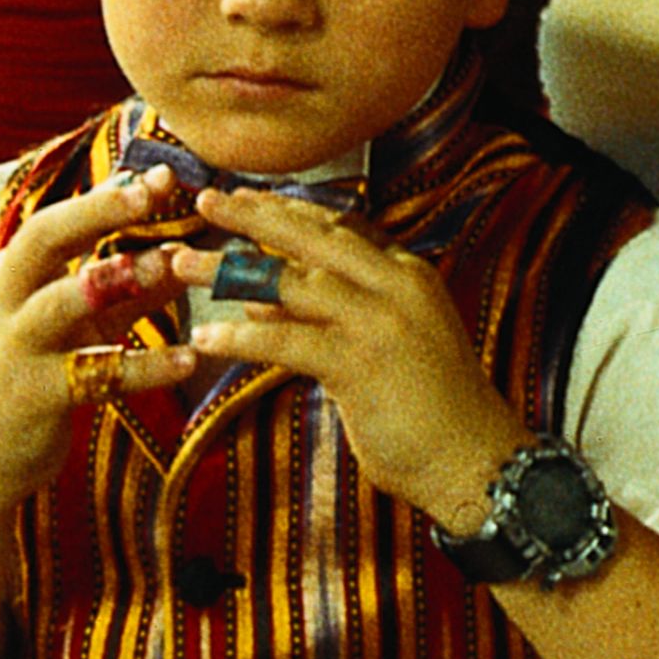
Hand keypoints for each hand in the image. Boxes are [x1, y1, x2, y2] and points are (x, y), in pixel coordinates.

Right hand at [0, 165, 201, 497]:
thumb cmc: (30, 380)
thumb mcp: (76, 329)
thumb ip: (124, 292)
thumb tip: (183, 250)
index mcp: (13, 280)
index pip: (53, 222)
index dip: (106, 195)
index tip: (163, 173)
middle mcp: (5, 306)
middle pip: (42, 241)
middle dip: (97, 212)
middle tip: (154, 193)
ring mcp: (14, 351)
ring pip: (60, 305)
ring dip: (118, 280)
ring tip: (174, 264)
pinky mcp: (33, 398)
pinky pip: (93, 376)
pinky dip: (144, 366)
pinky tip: (190, 359)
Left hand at [178, 191, 526, 522]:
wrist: (475, 460)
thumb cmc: (431, 411)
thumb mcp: (378, 348)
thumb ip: (323, 317)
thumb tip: (259, 299)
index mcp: (407, 274)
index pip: (339, 228)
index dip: (288, 211)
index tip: (246, 197)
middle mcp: (397, 284)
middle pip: (313, 236)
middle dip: (255, 215)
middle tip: (207, 201)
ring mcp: (381, 320)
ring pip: (290, 283)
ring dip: (230, 272)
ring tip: (182, 265)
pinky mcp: (361, 362)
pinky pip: (286, 341)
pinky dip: (241, 339)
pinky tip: (204, 340)